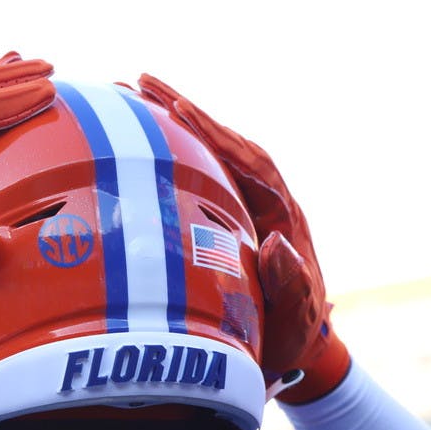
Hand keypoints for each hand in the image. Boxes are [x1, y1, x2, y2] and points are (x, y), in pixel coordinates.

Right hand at [137, 74, 347, 401]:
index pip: (248, 161)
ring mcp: (246, 208)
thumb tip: (279, 244)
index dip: (212, 133)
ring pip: (211, 155)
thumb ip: (291, 285)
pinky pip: (201, 177)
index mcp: (283, 216)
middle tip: (140, 81)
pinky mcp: (228, 218)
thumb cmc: (294, 336)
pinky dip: (174, 153)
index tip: (177, 106)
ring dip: (176, 124)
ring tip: (132, 97)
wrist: (298, 347)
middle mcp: (264, 202)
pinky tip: (141, 142)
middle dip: (185, 111)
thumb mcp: (294, 319)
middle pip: (225, 143)